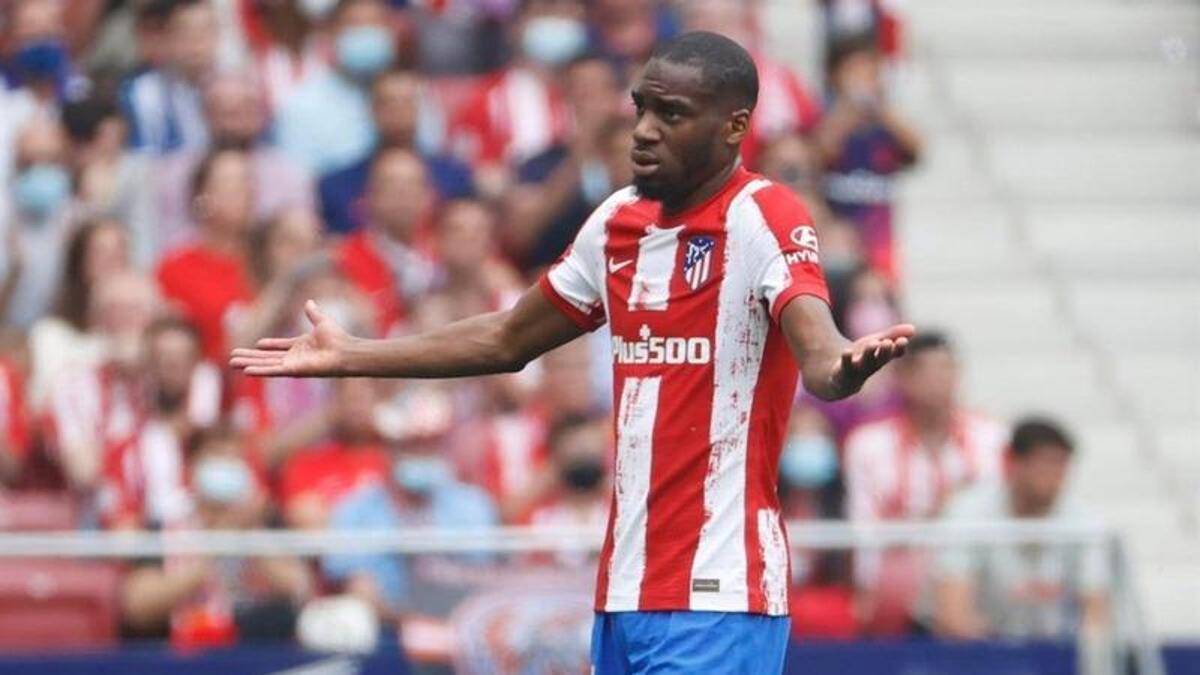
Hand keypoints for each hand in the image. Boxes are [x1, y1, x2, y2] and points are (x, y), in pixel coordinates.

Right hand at [230, 301, 350, 376]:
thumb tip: (310, 302)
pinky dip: (260, 370)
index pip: (280, 346)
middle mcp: (295, 357)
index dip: (269, 345)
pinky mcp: (294, 370)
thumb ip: (313, 313)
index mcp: (301, 346)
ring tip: (232, 362)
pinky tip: (246, 370)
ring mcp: (293, 365)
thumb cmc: (338, 338)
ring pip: (266, 364)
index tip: (256, 343)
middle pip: (267, 357)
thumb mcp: (322, 322)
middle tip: (232, 357)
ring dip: (249, 363)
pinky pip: (273, 371)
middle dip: (250, 356)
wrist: (346, 350)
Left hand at [831, 324, 915, 395]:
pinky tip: (846, 351)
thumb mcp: (877, 343)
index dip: (898, 348)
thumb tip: (913, 328)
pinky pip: (845, 365)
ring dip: (869, 353)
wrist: (842, 378)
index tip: (902, 340)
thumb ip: (892, 335)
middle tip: (888, 342)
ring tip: (873, 343)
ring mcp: (857, 369)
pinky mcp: (843, 371)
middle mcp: (872, 365)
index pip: (894, 354)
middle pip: (880, 359)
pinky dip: (846, 359)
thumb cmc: (863, 357)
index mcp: (882, 358)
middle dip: (885, 351)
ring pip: (865, 362)